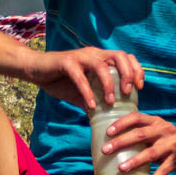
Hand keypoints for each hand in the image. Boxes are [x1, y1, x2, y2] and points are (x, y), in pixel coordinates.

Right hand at [28, 47, 146, 109]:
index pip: (126, 57)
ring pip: (102, 65)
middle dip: (129, 73)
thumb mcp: (83, 92)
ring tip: (111, 101)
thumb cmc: (61, 81)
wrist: (36, 71)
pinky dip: (87, 91)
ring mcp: (80, 57)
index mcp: (101, 58)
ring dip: (109, 84)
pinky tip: (91, 105)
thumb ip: (96, 100)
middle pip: (119, 56)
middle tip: (128, 92)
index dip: (136, 70)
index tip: (140, 87)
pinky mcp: (66, 62)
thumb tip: (110, 120)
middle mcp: (93, 54)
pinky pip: (80, 77)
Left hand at [97, 110, 175, 174]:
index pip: (136, 118)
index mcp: (155, 121)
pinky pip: (165, 170)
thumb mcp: (156, 131)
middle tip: (106, 150)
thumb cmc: (166, 139)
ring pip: (151, 153)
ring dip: (135, 160)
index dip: (121, 123)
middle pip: (140, 134)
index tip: (108, 132)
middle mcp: (164, 130)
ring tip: (121, 168)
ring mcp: (171, 145)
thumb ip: (141, 133)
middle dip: (121, 142)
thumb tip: (112, 143)